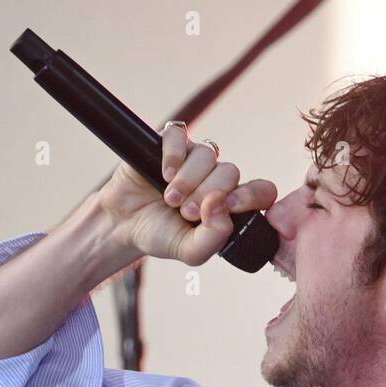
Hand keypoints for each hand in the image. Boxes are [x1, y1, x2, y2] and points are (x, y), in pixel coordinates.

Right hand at [96, 123, 277, 266]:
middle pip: (230, 172)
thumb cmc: (161, 236)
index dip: (250, 196)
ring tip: (169, 199)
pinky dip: (174, 155)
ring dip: (188, 180)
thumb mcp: (190, 250)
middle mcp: (216, 178)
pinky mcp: (171, 143)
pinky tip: (164, 173)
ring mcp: (194, 159)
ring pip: (208, 155)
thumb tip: (221, 204)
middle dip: (207, 194)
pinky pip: (182, 135)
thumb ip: (214, 237)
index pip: (261, 191)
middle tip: (186, 212)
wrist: (124, 224)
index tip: (228, 206)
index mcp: (230, 203)